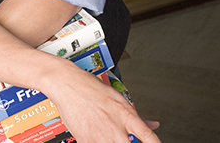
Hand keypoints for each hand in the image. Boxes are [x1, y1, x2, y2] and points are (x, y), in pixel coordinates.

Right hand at [44, 60, 160, 142]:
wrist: (66, 83)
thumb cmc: (89, 87)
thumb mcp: (116, 97)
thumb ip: (136, 115)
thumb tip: (153, 124)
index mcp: (126, 114)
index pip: (148, 137)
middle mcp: (116, 127)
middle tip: (124, 138)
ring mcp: (101, 136)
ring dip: (113, 142)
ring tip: (109, 136)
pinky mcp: (87, 141)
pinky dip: (99, 142)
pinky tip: (99, 138)